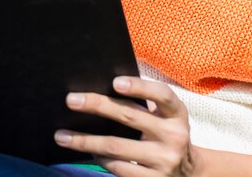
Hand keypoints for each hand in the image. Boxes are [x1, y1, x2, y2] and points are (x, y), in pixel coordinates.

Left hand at [55, 76, 197, 176]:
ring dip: (86, 141)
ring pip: (116, 148)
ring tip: (62, 136)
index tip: (115, 82)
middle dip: (97, 106)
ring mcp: (163, 161)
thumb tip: (107, 85)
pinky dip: (100, 159)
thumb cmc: (166, 134)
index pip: (162, 95)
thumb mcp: (166, 117)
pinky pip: (118, 168)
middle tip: (71, 100)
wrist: (189, 173)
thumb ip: (145, 103)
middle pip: (130, 117)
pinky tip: (88, 152)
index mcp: (177, 114)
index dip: (140, 87)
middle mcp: (174, 136)